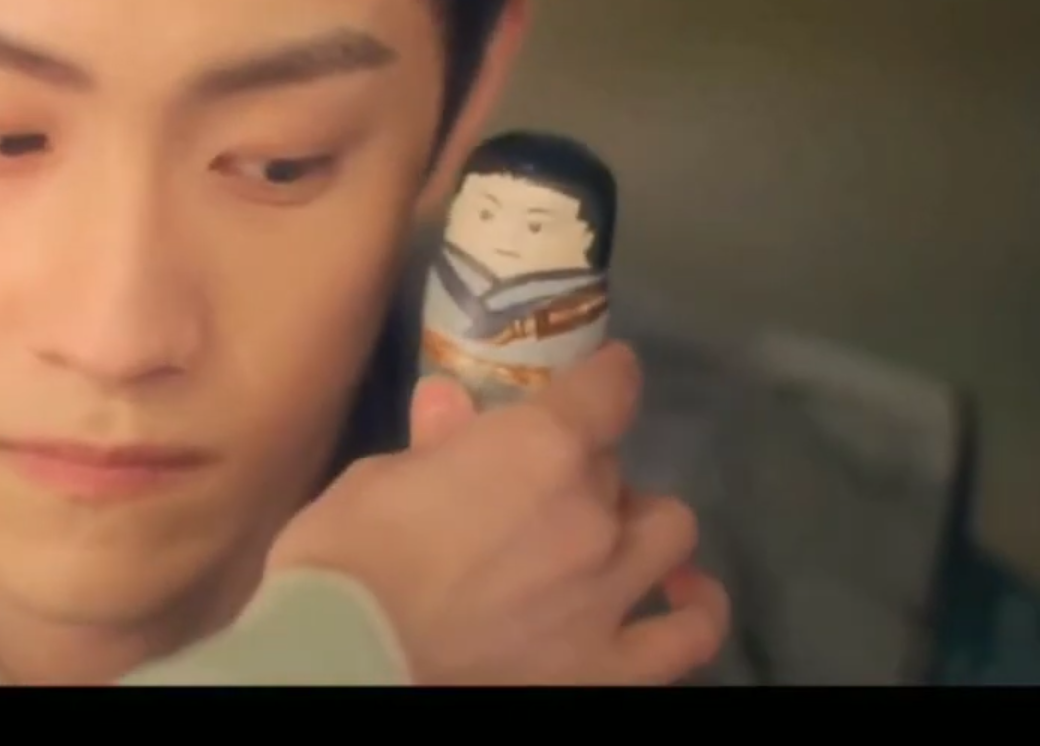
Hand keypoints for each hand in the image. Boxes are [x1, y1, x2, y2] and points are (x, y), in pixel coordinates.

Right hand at [267, 342, 729, 684]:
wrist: (345, 656)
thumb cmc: (348, 553)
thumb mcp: (381, 477)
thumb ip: (435, 445)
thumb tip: (449, 406)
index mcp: (539, 447)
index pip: (606, 390)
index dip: (607, 376)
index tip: (605, 373)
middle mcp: (593, 512)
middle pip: (613, 469)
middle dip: (581, 468)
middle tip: (540, 485)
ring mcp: (608, 593)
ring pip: (668, 534)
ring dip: (640, 525)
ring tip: (615, 533)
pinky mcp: (606, 666)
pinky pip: (686, 636)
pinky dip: (694, 610)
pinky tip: (684, 595)